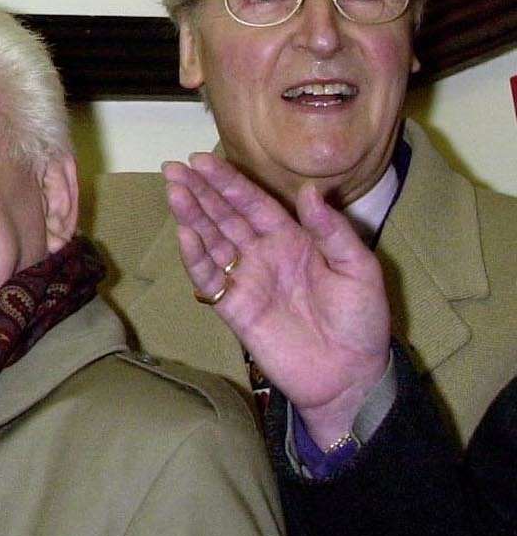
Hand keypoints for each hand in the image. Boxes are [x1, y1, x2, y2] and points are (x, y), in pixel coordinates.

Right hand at [164, 152, 391, 447]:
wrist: (350, 376)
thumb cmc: (361, 321)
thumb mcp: (358, 269)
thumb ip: (332, 231)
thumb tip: (308, 191)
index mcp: (293, 239)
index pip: (253, 203)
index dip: (228, 182)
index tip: (203, 159)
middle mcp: (264, 254)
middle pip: (225, 216)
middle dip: (199, 191)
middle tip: (173, 167)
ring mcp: (246, 280)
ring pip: (211, 241)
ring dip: (191, 216)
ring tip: (173, 191)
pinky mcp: (233, 308)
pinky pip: (209, 278)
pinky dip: (195, 256)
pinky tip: (185, 233)